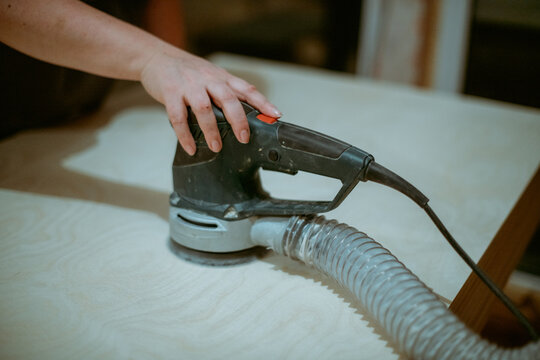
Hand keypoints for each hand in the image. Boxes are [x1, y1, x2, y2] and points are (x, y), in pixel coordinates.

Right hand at [140, 49, 281, 154]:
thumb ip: (226, 92)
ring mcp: (188, 86)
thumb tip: (247, 116)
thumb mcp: (211, 76)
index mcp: (221, 77)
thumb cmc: (187, 71)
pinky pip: (178, 117)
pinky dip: (185, 134)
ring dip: (212, 130)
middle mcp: (208, 80)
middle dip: (239, 120)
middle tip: (244, 138)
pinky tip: (191, 147)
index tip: (276, 115)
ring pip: (204, 108)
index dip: (263, 102)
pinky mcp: (170, 92)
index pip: (246, 89)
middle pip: (228, 99)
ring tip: (217, 147)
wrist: (155, 56)